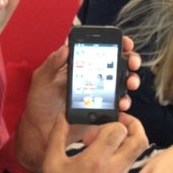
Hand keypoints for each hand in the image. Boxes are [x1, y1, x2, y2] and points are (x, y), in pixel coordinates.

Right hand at [6, 114, 147, 172]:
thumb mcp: (52, 161)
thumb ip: (58, 134)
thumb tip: (64, 115)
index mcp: (96, 161)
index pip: (119, 131)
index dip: (112, 121)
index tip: (100, 121)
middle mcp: (113, 169)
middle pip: (139, 141)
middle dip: (134, 126)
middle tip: (121, 120)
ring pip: (135, 153)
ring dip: (126, 140)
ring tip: (103, 140)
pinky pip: (126, 164)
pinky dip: (119, 154)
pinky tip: (99, 155)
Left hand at [14, 36, 140, 172]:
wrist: (42, 129)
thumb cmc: (40, 102)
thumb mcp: (42, 80)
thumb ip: (52, 64)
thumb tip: (65, 47)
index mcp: (79, 64)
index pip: (100, 48)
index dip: (116, 43)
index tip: (124, 43)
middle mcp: (92, 75)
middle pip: (118, 63)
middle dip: (130, 60)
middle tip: (132, 63)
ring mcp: (100, 92)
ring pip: (122, 82)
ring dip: (131, 80)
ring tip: (129, 84)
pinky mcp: (103, 108)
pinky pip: (118, 104)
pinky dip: (124, 102)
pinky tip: (121, 103)